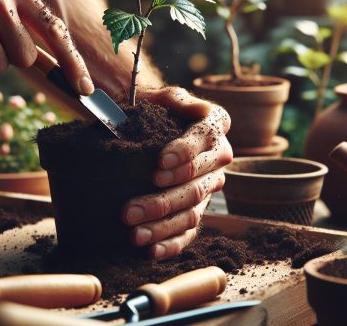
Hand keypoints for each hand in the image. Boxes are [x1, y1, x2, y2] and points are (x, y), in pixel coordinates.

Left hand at [122, 87, 231, 259]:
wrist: (145, 124)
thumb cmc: (152, 109)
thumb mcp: (161, 96)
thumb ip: (177, 99)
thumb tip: (199, 109)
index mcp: (214, 127)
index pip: (203, 142)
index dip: (183, 154)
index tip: (158, 164)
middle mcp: (218, 159)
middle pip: (194, 185)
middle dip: (161, 200)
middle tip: (128, 210)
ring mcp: (209, 187)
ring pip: (191, 213)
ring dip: (162, 226)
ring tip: (134, 234)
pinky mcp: (197, 209)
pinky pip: (189, 232)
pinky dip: (171, 245)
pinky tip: (151, 251)